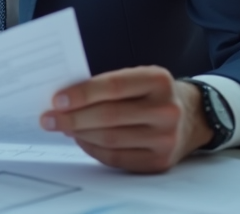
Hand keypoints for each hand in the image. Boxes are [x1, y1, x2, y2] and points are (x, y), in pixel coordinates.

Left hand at [40, 65, 213, 172]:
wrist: (191, 116)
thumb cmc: (152, 93)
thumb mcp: (139, 78)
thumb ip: (108, 84)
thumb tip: (65, 99)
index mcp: (158, 80)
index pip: (113, 86)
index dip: (81, 94)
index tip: (56, 99)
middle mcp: (166, 110)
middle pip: (109, 116)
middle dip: (72, 118)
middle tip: (48, 118)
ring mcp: (165, 139)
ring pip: (110, 139)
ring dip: (80, 134)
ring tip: (62, 127)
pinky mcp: (160, 161)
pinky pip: (117, 158)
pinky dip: (93, 149)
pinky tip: (80, 140)